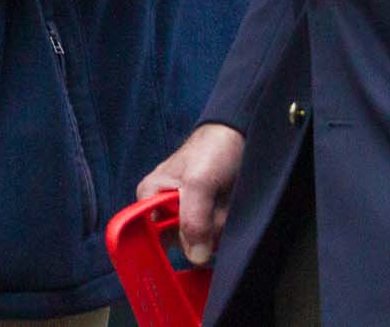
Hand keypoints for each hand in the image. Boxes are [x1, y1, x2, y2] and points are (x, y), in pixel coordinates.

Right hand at [135, 123, 244, 266]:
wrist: (241, 131)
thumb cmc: (213, 148)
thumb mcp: (200, 182)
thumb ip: (193, 220)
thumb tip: (197, 257)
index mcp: (149, 198)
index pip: (149, 239)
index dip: (169, 245)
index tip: (192, 243)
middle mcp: (165, 209)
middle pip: (180, 242)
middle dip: (202, 233)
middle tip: (215, 208)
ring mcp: (188, 213)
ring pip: (201, 240)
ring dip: (217, 228)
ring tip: (224, 202)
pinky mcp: (208, 214)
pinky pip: (216, 233)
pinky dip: (225, 224)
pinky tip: (229, 206)